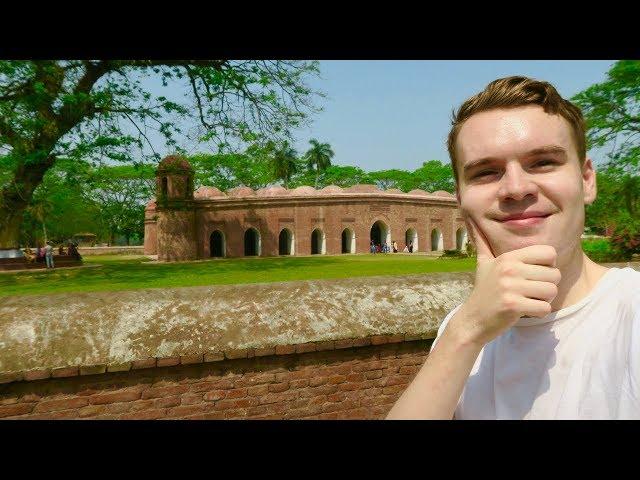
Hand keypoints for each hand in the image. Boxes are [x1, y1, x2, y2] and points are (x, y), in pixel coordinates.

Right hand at [450, 215, 561, 346]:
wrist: (473, 319)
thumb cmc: (484, 291)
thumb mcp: (483, 263)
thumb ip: (483, 242)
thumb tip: (472, 219)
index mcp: (508, 257)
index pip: (549, 252)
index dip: (548, 265)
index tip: (535, 274)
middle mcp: (509, 269)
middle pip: (554, 274)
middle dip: (548, 286)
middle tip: (531, 292)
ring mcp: (510, 287)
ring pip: (552, 291)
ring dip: (544, 300)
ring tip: (529, 300)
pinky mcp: (512, 306)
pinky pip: (544, 308)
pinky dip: (539, 312)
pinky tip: (525, 311)